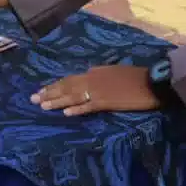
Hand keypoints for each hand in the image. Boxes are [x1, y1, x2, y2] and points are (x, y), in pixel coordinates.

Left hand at [33, 65, 156, 115]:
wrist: (152, 82)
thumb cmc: (136, 77)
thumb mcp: (114, 72)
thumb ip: (100, 76)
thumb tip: (88, 78)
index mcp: (95, 71)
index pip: (71, 79)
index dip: (56, 85)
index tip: (43, 90)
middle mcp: (93, 79)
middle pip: (67, 86)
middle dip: (49, 92)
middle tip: (33, 98)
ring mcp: (99, 90)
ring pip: (73, 95)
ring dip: (56, 100)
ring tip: (42, 105)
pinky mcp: (107, 102)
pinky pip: (88, 106)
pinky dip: (76, 109)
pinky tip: (65, 113)